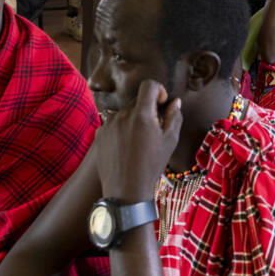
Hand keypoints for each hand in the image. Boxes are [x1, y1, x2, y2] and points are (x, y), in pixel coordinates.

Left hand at [95, 80, 181, 200]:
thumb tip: (174, 102)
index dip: (158, 90)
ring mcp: (108, 124)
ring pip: (124, 112)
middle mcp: (122, 115)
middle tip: (153, 128)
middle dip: (147, 109)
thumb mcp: (170, 141)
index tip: (161, 104)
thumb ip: (174, 116)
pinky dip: (121, 129)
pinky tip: (126, 147)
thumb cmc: (151, 166)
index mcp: (142, 115)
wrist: (125, 190)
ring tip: (138, 141)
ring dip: (133, 119)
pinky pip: (113, 123)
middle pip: (137, 100)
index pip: (149, 85)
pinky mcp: (99, 134)